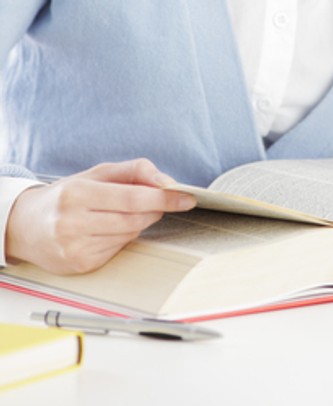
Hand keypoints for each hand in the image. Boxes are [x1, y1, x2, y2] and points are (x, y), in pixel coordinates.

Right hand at [5, 159, 196, 274]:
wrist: (25, 226)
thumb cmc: (67, 196)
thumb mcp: (96, 174)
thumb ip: (134, 171)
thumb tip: (168, 182)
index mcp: (77, 194)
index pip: (134, 198)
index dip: (165, 198)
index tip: (188, 198)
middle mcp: (73, 223)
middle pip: (136, 219)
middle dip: (154, 209)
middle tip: (158, 202)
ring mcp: (76, 247)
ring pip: (130, 235)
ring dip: (139, 224)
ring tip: (122, 213)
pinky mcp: (82, 264)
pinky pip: (119, 249)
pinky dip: (124, 238)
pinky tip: (108, 230)